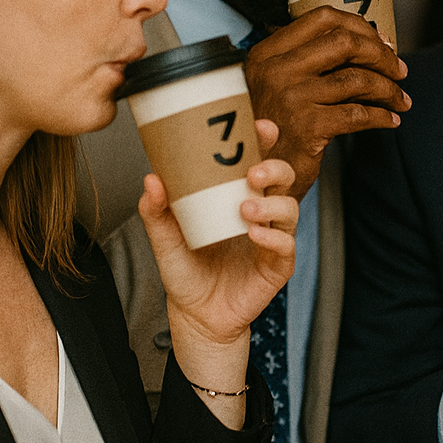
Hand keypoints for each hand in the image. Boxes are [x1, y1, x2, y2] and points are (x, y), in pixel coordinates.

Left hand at [139, 119, 297, 426]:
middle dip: (274, 168)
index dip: (263, 141)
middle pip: (284, 177)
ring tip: (244, 208)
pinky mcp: (278, 266)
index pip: (257, 160)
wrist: (195, 316)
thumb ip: (156, 211)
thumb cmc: (187, 272)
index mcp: (237, 196)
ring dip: (271, 203)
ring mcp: (273, 238)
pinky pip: (285, 245)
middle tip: (252, 172)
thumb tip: (152, 179)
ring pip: (290, 208)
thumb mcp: (164, 238)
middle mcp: (261, 212)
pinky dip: (272, 237)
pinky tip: (254, 234)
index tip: (259, 126)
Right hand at [245, 5, 411, 198]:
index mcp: (267, 53)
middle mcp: (275, 70)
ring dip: (388, 89)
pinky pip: (358, 114)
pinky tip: (390, 120)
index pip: (322, 18)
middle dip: (381, 55)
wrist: (251, 178)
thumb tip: (373, 41)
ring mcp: (290, 97)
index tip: (382, 43)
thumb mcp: (276, 85)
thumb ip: (310, 62)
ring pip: (357, 79)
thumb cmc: (274, 129)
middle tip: (399, 70)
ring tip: (401, 100)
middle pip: (345, 42)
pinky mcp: (306, 127)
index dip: (360, 26)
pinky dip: (381, 116)